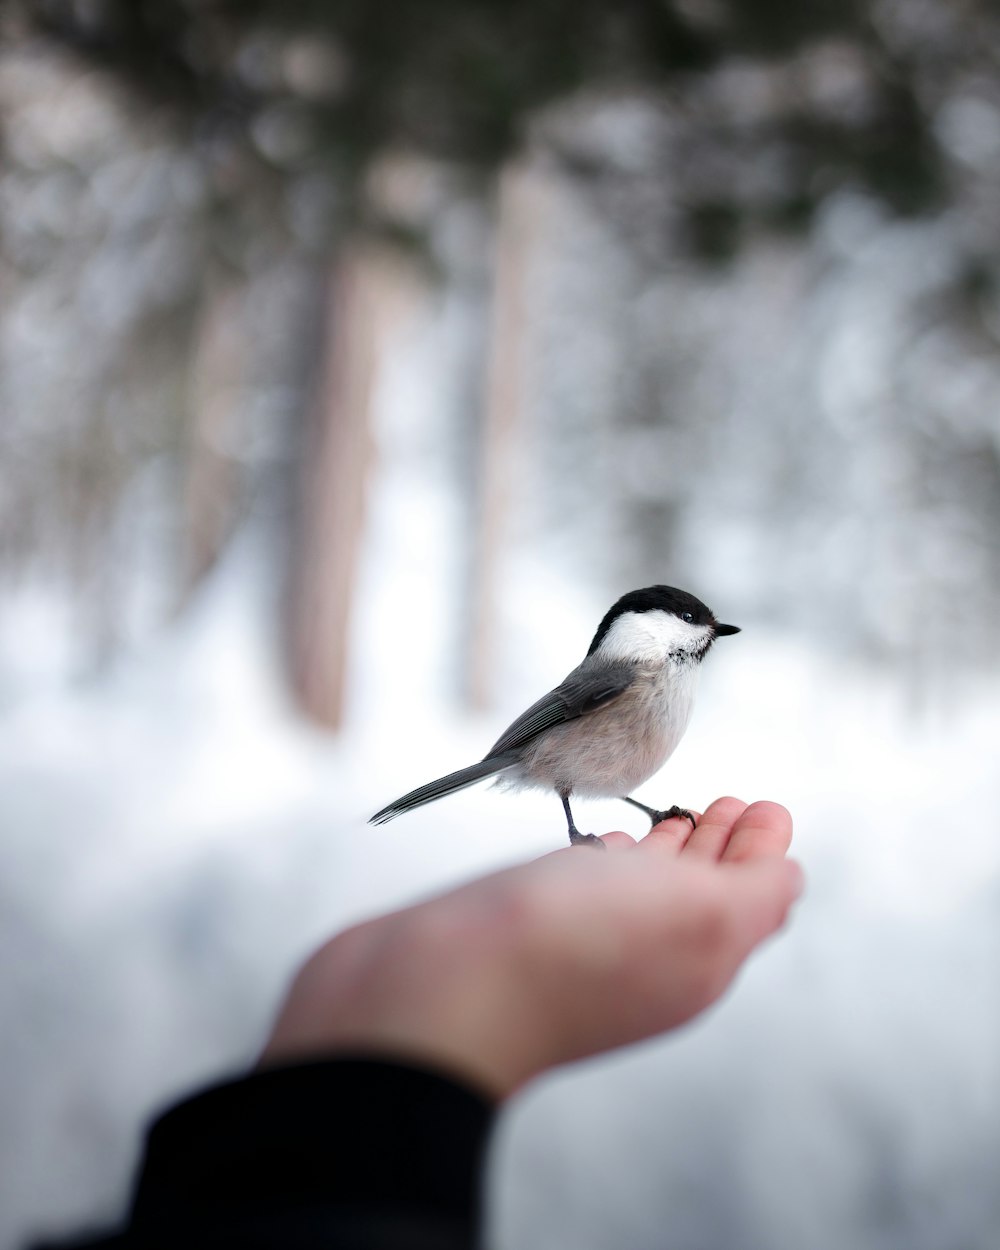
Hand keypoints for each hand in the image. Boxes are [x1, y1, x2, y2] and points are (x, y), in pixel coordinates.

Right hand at [260, 798, 801, 1097]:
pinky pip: (588, 887)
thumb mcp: (694, 916)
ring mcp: (584, 943)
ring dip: (671, 850)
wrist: (434, 992)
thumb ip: (754, 896)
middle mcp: (646, 956)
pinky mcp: (527, 925)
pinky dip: (611, 861)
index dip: (763, 848)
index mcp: (698, 959)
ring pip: (646, 890)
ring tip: (680, 815)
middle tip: (735, 801)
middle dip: (723, 844)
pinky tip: (609, 843)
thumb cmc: (567, 948)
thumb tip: (788, 876)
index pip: (751, 897)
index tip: (767, 804)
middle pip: (702, 894)